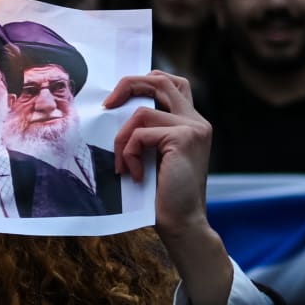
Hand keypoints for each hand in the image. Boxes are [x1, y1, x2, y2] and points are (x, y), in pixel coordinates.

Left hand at [105, 70, 230, 304]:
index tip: (118, 99)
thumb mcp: (154, 156)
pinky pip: (140, 134)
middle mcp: (197, 121)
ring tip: (124, 165)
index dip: (144, 81)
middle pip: (160, 80)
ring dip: (123, 139)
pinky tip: (134, 175)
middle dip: (129, 85)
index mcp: (192, 123)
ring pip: (142, 112)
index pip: (170, 83)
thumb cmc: (163, 196)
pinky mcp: (184, 138)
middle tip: (107, 105)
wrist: (182, 224)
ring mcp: (193, 128)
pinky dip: (129, 154)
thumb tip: (115, 108)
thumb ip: (148, 131)